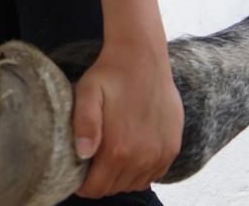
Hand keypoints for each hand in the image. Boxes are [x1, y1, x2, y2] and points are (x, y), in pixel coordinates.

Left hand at [71, 41, 182, 197]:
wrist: (143, 58)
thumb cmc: (110, 75)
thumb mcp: (87, 93)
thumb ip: (83, 123)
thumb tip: (83, 154)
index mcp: (118, 149)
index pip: (95, 189)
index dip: (81, 185)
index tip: (76, 171)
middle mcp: (142, 157)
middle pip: (113, 189)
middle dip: (98, 180)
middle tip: (90, 161)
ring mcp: (160, 154)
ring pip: (133, 184)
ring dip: (118, 177)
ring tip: (107, 155)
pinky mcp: (172, 148)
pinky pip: (152, 175)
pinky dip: (139, 172)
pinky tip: (128, 153)